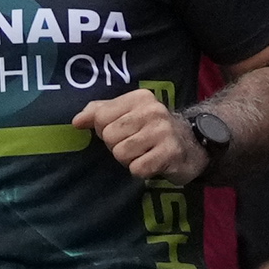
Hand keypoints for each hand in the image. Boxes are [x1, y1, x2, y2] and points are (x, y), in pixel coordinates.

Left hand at [80, 86, 203, 184]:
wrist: (191, 145)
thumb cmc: (151, 130)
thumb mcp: (127, 114)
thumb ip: (99, 112)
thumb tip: (76, 121)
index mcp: (139, 98)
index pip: (100, 117)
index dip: (104, 130)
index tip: (122, 132)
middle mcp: (152, 111)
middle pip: (109, 136)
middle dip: (117, 146)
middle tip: (135, 145)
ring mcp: (163, 132)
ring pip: (121, 153)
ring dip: (129, 160)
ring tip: (143, 153)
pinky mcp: (170, 153)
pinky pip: (137, 169)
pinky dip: (141, 171)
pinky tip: (152, 163)